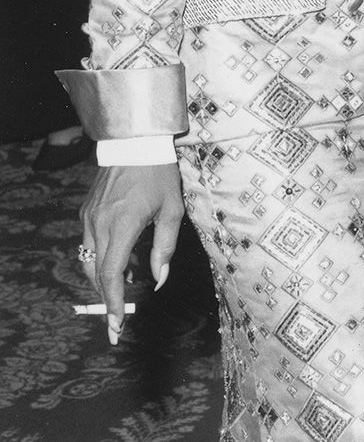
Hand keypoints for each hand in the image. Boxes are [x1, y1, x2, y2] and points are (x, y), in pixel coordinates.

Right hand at [79, 163, 183, 342]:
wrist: (135, 143)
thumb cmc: (160, 174)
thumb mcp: (172, 209)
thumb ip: (165, 247)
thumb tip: (159, 280)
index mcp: (122, 225)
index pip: (110, 275)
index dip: (114, 303)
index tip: (116, 326)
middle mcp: (99, 224)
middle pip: (97, 274)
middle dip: (107, 300)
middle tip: (117, 321)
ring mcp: (89, 218)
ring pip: (89, 261)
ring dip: (103, 280)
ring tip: (123, 287)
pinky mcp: (86, 212)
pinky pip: (89, 244)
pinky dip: (101, 259)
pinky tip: (119, 261)